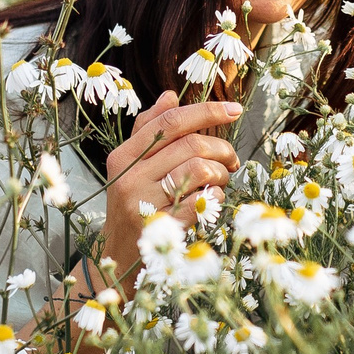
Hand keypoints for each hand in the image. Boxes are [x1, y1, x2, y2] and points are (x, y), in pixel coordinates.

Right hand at [99, 89, 244, 284]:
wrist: (119, 258)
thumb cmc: (133, 206)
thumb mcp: (132, 169)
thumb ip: (148, 131)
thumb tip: (169, 95)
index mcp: (122, 157)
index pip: (169, 121)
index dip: (206, 110)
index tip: (234, 110)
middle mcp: (129, 177)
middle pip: (190, 144)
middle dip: (221, 148)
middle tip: (231, 159)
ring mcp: (143, 204)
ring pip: (199, 169)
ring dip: (221, 174)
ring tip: (220, 181)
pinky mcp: (161, 228)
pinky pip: (203, 200)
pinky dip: (216, 197)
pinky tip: (211, 200)